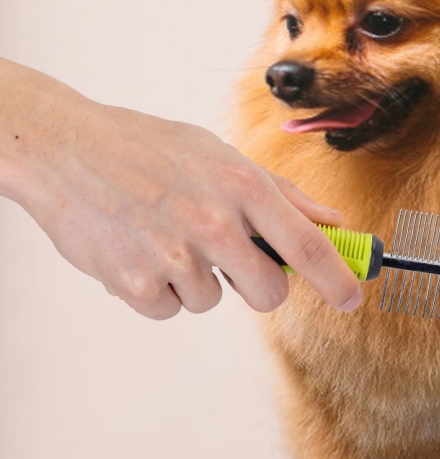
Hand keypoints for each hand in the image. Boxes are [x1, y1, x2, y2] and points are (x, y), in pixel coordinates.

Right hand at [0, 59, 361, 319]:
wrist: (66, 150)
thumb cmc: (150, 149)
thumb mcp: (221, 155)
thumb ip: (281, 195)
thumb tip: (332, 222)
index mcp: (243, 187)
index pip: (308, 246)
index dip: (339, 278)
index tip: (354, 296)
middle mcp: (214, 224)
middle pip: (271, 294)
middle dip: (262, 287)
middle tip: (237, 263)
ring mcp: (174, 256)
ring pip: (213, 301)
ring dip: (199, 280)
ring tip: (167, 236)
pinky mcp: (136, 283)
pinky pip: (170, 309)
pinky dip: (160, 291)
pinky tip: (142, 251)